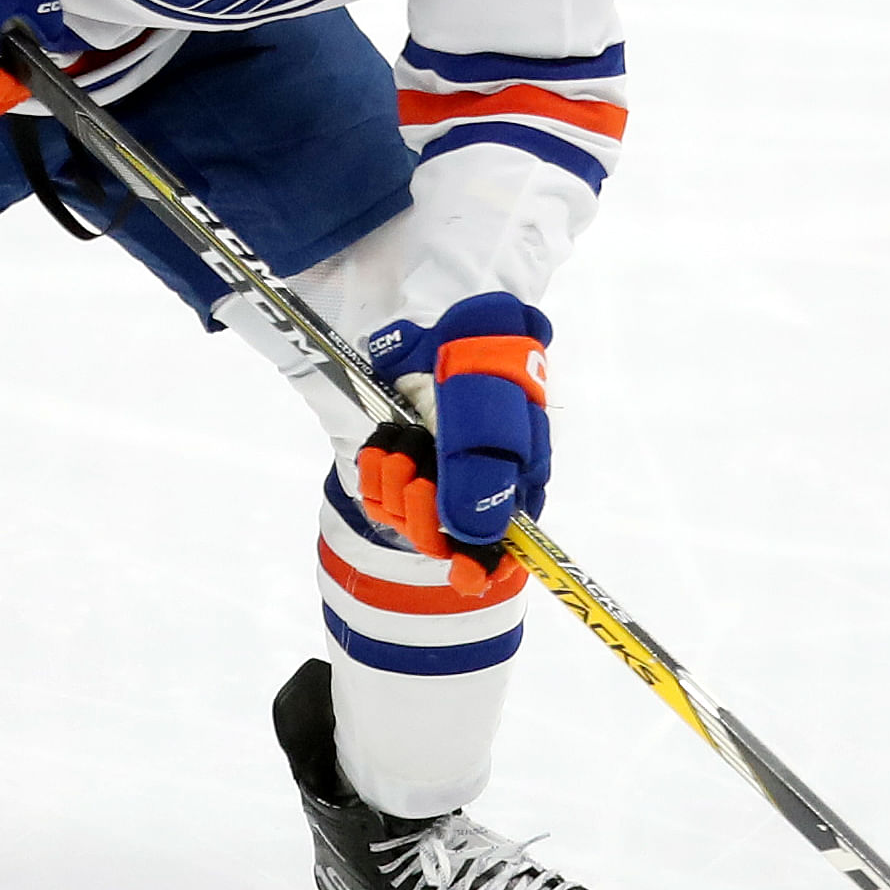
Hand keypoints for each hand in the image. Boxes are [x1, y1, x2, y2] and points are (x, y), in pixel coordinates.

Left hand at [355, 293, 551, 595]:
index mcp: (515, 484)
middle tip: (415, 470)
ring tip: (401, 440)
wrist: (441, 316)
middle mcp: (476, 488)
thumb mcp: (489, 419)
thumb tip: (472, 543)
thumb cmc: (480, 363)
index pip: (504, 549)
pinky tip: (384, 442)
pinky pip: (379, 496)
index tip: (461, 572)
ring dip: (394, 483)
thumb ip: (482, 483)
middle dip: (421, 512)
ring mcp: (436, 476)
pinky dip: (375, 472)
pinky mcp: (400, 463)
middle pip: (445, 542)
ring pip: (406, 520)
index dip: (482, 567)